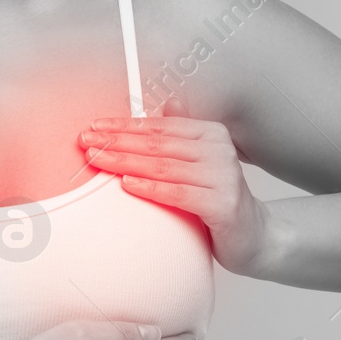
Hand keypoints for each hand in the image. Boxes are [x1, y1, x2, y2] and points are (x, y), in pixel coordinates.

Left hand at [79, 95, 271, 275]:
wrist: (254, 236)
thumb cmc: (218, 199)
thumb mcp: (197, 164)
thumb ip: (180, 137)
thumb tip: (168, 103)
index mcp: (210, 133)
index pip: (159, 126)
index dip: (124, 125)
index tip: (94, 126)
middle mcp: (219, 150)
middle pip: (157, 144)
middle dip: (116, 141)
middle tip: (85, 141)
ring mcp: (223, 176)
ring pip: (163, 166)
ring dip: (125, 162)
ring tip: (96, 159)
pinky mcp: (223, 204)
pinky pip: (178, 193)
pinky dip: (150, 188)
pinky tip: (127, 184)